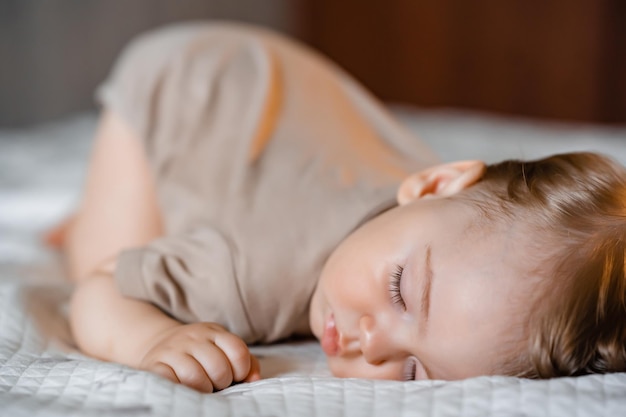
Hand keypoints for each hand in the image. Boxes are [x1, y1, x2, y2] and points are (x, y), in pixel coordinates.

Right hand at [138, 322, 259, 391]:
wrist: (159, 343)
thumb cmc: (200, 353)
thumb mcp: (223, 349)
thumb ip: (246, 362)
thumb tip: (254, 379)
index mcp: (214, 332)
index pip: (238, 351)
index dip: (241, 370)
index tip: (235, 376)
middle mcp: (193, 337)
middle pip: (218, 367)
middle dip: (222, 382)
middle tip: (217, 384)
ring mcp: (172, 350)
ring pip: (195, 377)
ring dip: (203, 389)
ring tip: (202, 388)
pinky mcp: (155, 364)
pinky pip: (170, 382)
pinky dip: (181, 390)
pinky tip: (184, 388)